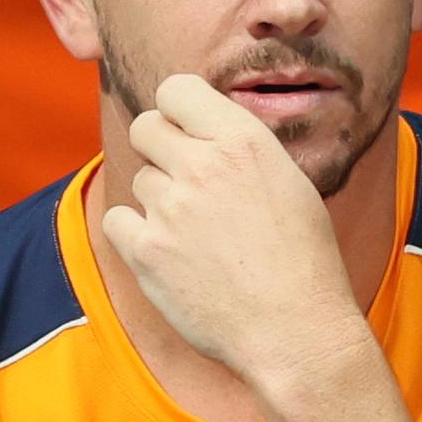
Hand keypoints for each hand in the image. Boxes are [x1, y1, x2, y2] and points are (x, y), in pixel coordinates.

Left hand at [99, 74, 361, 388]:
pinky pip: (117, 221)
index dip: (176, 112)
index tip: (187, 136)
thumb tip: (204, 130)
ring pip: (140, 180)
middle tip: (185, 186)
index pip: (175, 89)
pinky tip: (168, 255)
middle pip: (144, 127)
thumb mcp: (289, 183)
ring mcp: (171, 208)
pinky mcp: (147, 252)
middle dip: (159, 150)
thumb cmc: (303, 263)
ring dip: (159, 202)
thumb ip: (241, 150)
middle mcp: (203, 165)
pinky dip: (135, 236)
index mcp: (242, 140)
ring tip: (197, 238)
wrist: (295, 331)